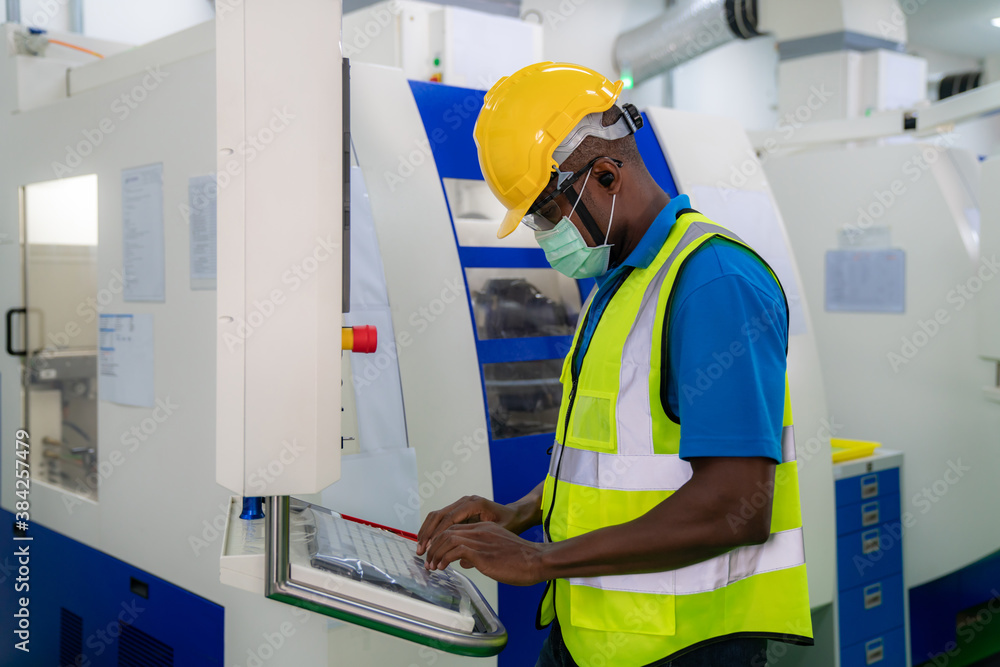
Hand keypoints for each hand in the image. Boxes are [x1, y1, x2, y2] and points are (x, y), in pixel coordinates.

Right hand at [416, 495, 518, 555]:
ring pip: (436, 516)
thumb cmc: (510, 523)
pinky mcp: (459, 510)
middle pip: (438, 515)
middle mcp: (465, 501)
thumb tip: (462, 560)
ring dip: (427, 532)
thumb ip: (481, 546)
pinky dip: (432, 530)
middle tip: (421, 551)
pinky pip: (441, 518)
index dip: (437, 535)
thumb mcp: (498, 534)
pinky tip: (429, 543)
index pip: (449, 519)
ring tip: (421, 548)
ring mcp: (461, 504)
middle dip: (427, 534)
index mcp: (474, 504)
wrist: (515, 514)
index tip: (431, 549)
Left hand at [423, 522, 546, 585]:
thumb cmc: (522, 561)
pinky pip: (455, 550)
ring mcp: (480, 539)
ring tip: (432, 566)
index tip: (434, 553)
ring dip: (435, 553)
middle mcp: (480, 530)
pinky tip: (442, 567)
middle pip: (447, 530)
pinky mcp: (481, 552)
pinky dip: (444, 558)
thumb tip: (465, 562)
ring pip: (447, 538)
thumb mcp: (498, 553)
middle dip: (433, 545)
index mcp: (485, 528)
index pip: (455, 528)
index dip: (441, 540)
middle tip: (428, 560)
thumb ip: (481, 554)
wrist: (537, 560)